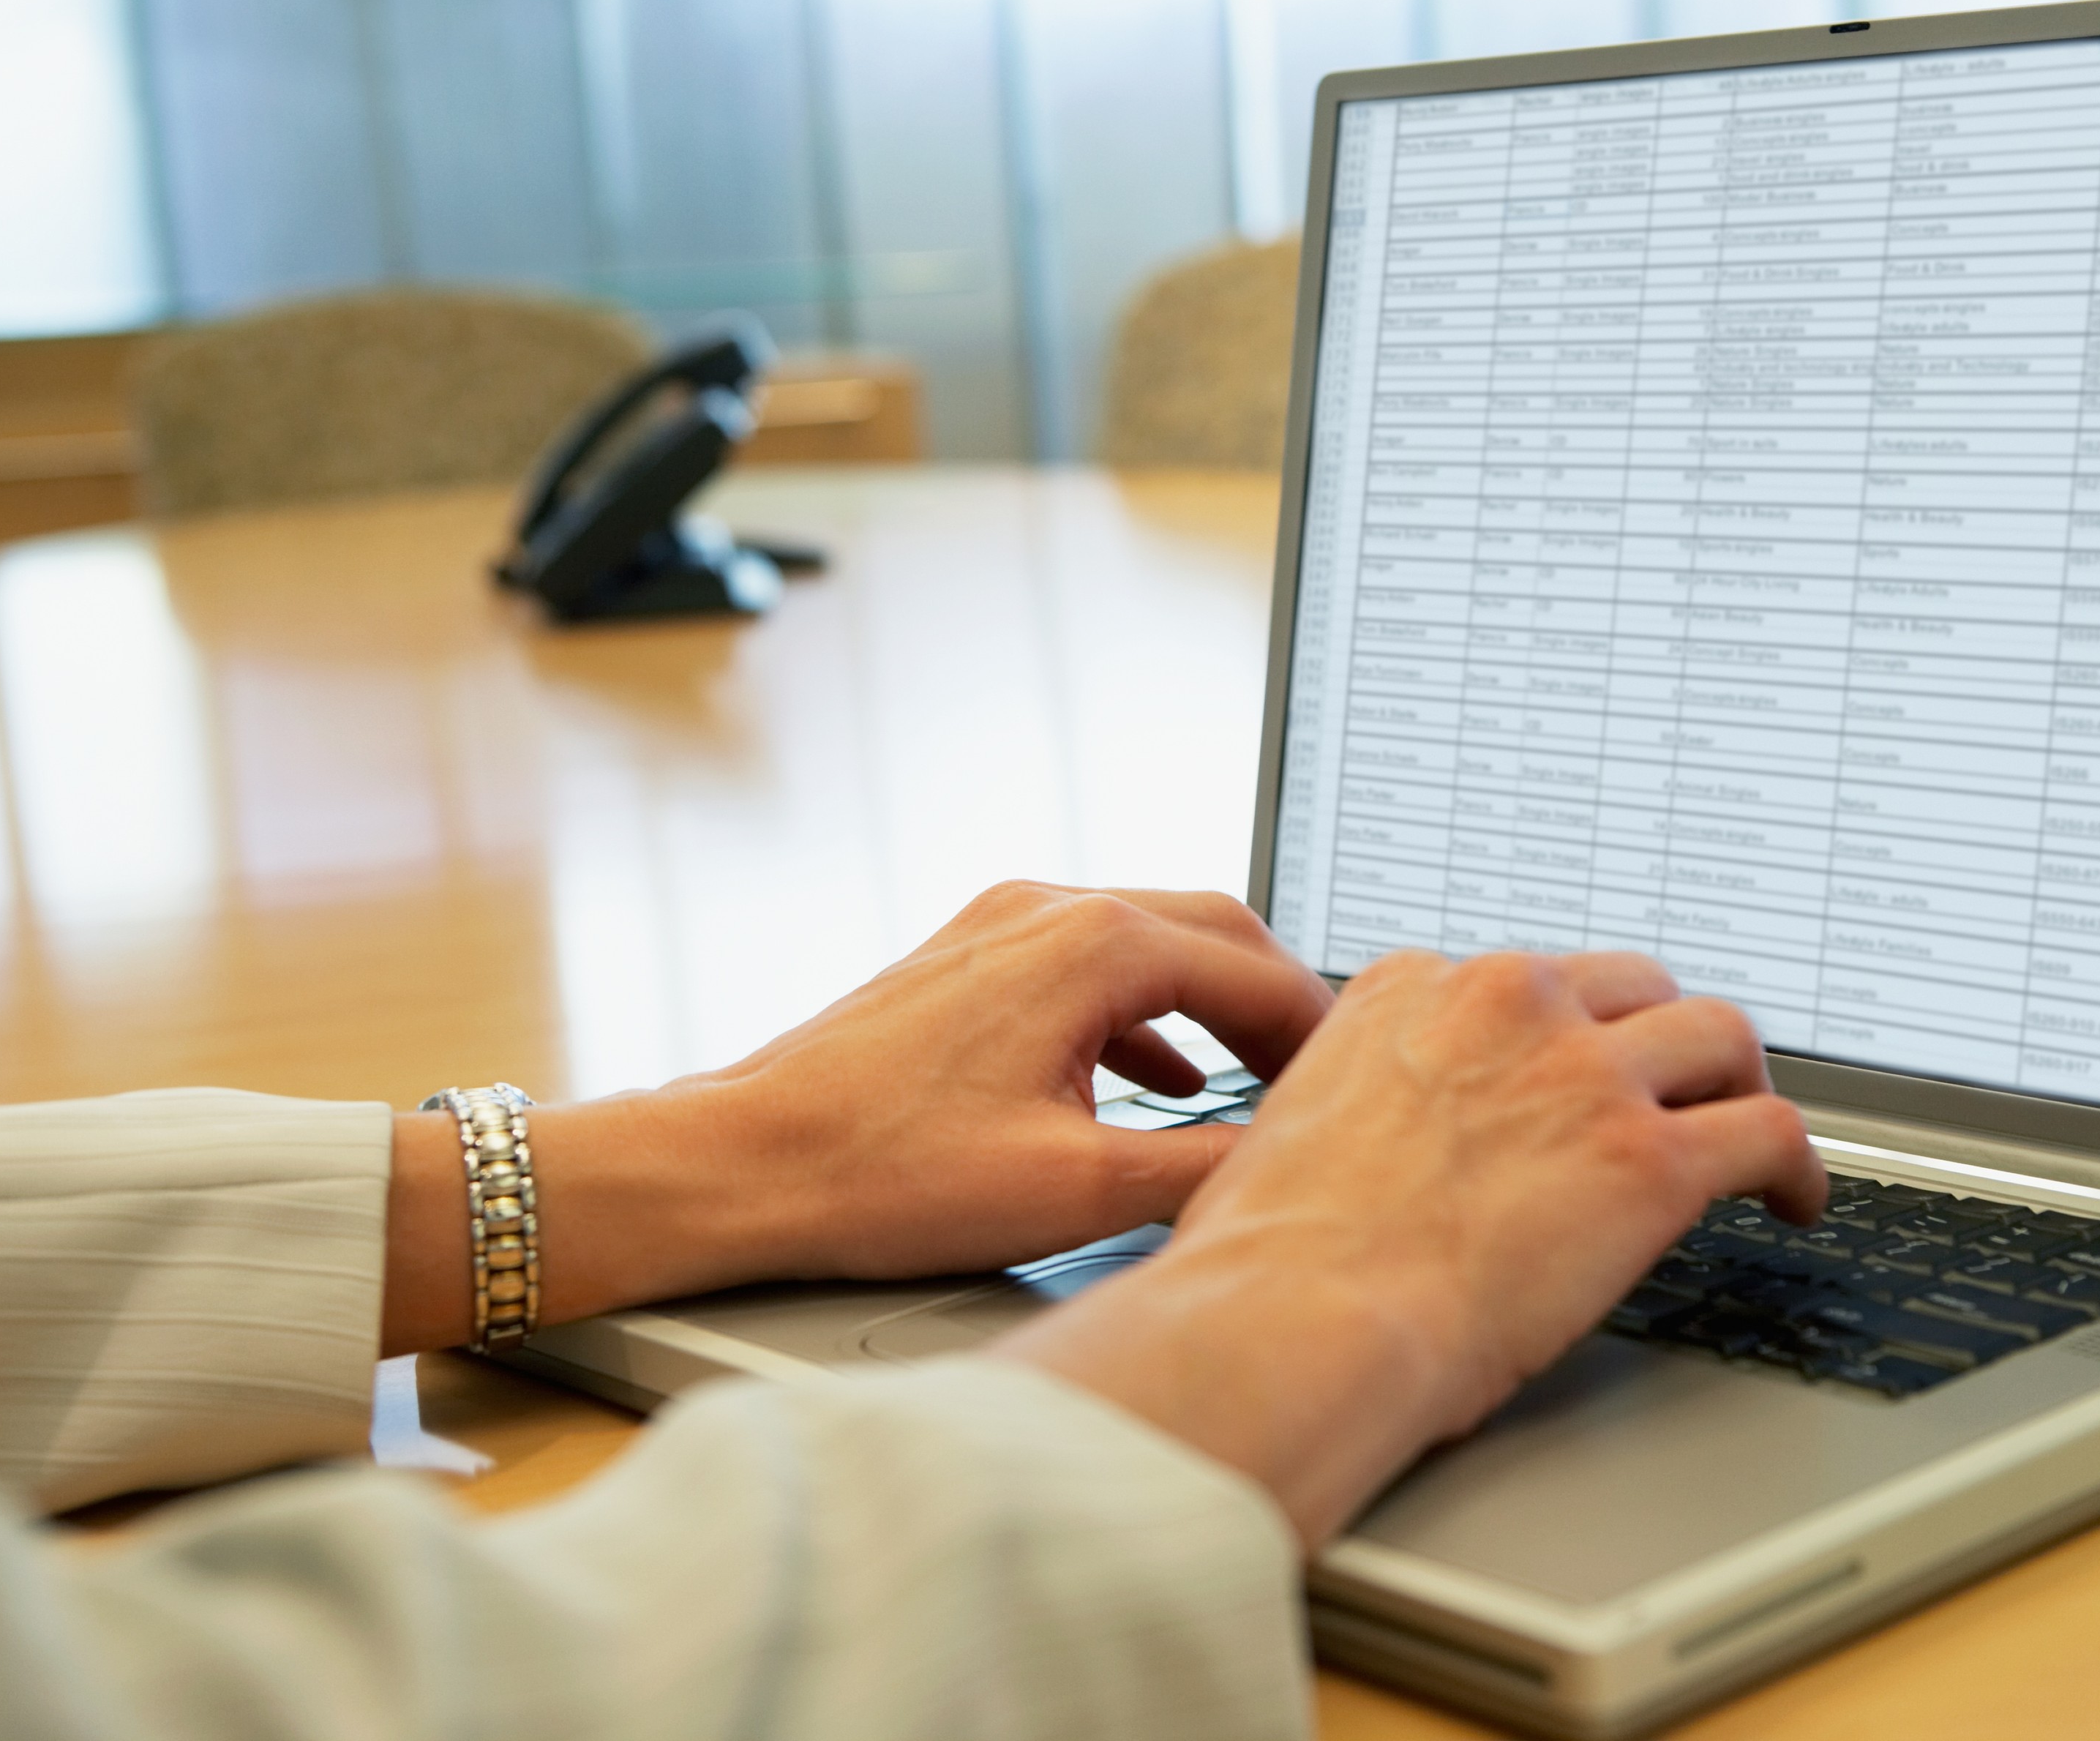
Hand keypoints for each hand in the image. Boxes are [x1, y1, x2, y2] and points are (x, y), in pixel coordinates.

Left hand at [382, 884, 1335, 1353]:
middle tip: (1328, 1070)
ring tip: (1261, 1077)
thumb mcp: (1073, 1191)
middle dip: (1276, 999)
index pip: (1253, 968)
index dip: (1320, 1030)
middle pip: (1210, 929)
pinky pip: (1085, 965)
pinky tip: (1157, 1080)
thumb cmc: (881, 1175)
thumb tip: (1285, 1167)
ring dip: (1211, 1003)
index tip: (1360, 1080)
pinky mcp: (962, 959)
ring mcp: (997, 925)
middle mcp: (1047, 909)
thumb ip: (1200, 1170)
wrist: (739, 1163)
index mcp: (1091, 946)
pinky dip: (1142, 1015)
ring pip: (1147, 940)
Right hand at [995, 947, 1823, 1546]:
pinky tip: (1798, 1201)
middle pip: (1630, 986)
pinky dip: (1799, 1164)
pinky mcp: (1649, 1158)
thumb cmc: (1269, 1262)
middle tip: (1674, 1090)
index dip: (1559, 1032)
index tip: (1572, 1069)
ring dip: (1736, 1082)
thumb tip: (1375, 1148)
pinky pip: (1768, 1132)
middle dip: (1656, 1038)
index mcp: (1410, 990)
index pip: (1521, 982)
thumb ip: (1358, 1102)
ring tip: (1749, 1128)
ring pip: (1715, 1035)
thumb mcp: (1293, 1126)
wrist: (1296, 1321)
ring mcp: (1583, 1073)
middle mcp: (1504, 1003)